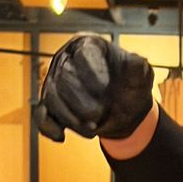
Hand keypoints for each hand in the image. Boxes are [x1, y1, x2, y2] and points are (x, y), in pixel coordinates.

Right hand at [35, 34, 154, 141]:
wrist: (125, 111)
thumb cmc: (132, 88)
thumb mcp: (141, 76)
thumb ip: (138, 67)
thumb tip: (136, 61)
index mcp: (89, 45)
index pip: (83, 53)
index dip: (93, 73)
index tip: (106, 90)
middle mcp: (67, 60)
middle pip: (63, 77)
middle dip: (81, 101)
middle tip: (99, 116)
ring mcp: (55, 82)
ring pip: (52, 98)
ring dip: (71, 118)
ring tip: (93, 128)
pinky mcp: (50, 104)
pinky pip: (41, 115)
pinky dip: (49, 127)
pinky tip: (61, 136)